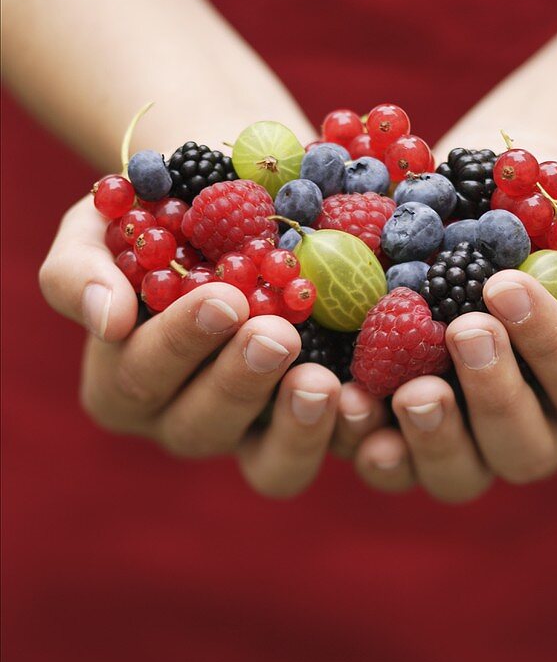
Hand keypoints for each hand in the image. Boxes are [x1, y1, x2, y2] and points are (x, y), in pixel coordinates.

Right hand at [39, 196, 384, 496]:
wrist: (238, 197)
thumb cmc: (158, 210)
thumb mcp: (102, 222)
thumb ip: (81, 269)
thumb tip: (107, 319)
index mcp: (123, 380)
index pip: (141, 376)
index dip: (180, 343)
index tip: (223, 298)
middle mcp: (183, 417)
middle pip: (203, 425)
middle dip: (240, 381)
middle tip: (277, 333)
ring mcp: (254, 429)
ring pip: (270, 464)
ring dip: (297, 428)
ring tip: (323, 382)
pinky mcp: (315, 424)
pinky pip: (334, 450)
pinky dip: (354, 435)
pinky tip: (371, 402)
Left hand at [352, 174, 556, 501]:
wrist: (498, 198)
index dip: (550, 346)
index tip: (506, 284)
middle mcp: (541, 429)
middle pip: (524, 450)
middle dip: (494, 394)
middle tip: (465, 329)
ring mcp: (470, 437)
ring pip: (459, 474)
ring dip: (431, 438)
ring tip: (409, 389)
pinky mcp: (407, 427)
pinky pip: (390, 460)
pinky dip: (365, 440)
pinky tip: (347, 403)